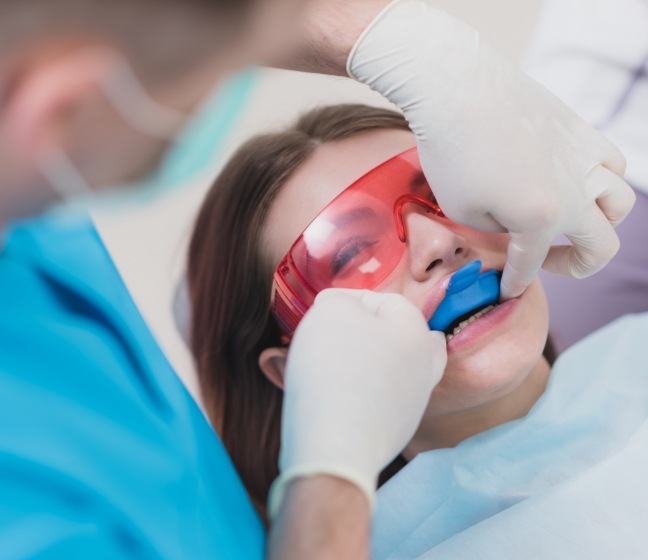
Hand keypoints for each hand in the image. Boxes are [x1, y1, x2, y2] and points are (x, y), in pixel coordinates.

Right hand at [268, 288, 446, 516]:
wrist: (335, 446)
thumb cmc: (335, 369)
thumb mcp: (331, 311)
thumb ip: (339, 300)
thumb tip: (340, 308)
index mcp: (418, 333)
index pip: (387, 300)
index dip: (349, 299)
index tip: (320, 309)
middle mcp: (424, 369)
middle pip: (399, 338)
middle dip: (366, 332)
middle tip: (336, 335)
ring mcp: (411, 405)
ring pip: (386, 371)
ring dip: (359, 363)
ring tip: (322, 365)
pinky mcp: (392, 433)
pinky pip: (373, 401)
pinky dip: (355, 393)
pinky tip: (328, 395)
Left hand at [348, 0, 634, 298]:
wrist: (457, 88)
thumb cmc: (451, 152)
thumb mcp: (463, 210)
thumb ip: (497, 231)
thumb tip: (513, 228)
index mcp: (542, 219)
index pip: (531, 265)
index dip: (515, 282)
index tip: (505, 290)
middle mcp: (575, 192)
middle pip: (602, 245)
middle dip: (577, 266)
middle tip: (548, 263)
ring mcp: (584, 158)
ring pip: (619, 202)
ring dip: (599, 222)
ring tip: (569, 222)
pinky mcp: (581, 130)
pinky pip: (611, 162)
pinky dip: (601, 180)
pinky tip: (574, 180)